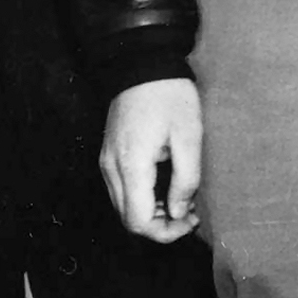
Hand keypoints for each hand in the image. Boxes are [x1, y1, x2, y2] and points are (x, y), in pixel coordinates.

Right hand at [102, 78, 204, 242]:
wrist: (143, 65)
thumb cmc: (170, 97)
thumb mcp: (189, 137)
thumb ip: (186, 179)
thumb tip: (179, 213)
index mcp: (130, 166)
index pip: (138, 221)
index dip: (165, 232)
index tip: (191, 221)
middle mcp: (110, 169)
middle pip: (128, 219)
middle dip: (161, 226)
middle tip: (191, 214)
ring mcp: (106, 162)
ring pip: (124, 207)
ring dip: (153, 213)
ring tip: (184, 200)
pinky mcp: (109, 156)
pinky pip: (122, 190)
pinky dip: (144, 198)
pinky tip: (167, 187)